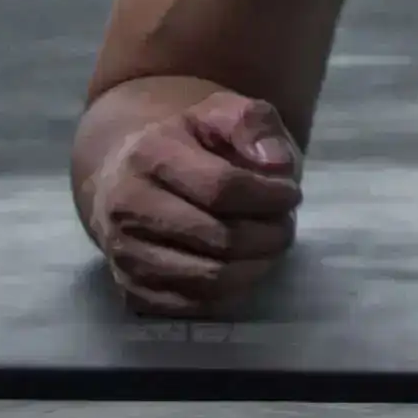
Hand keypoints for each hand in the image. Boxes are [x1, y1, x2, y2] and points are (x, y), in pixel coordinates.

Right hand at [76, 82, 303, 317]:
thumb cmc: (185, 143)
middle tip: (286, 225)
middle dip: (269, 235)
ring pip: (210, 278)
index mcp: (150, 155)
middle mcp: (128, 207)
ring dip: (256, 266)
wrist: (125, 175)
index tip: (292, 194)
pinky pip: (194, 305)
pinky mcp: (132, 290)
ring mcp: (125, 253)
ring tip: (270, 246)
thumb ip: (254, 124)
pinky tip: (244, 266)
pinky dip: (231, 291)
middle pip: (220, 238)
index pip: (222, 188)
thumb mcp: (221, 112)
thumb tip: (277, 165)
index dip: (268, 196)